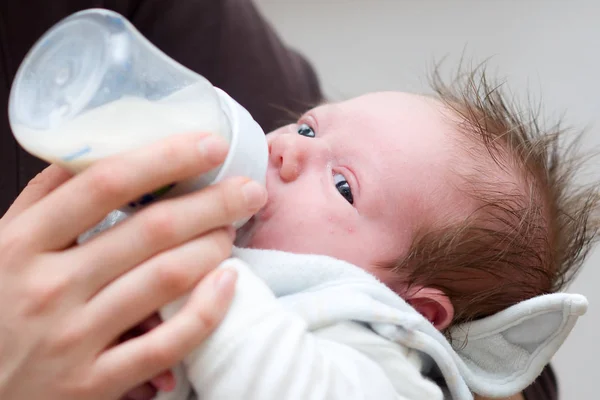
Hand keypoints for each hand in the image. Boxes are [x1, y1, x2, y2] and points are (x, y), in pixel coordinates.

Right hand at [0, 133, 266, 399]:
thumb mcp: (1, 245)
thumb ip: (46, 197)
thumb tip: (96, 148)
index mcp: (22, 243)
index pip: (105, 183)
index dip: (166, 158)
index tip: (211, 145)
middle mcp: (48, 288)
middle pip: (151, 229)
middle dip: (213, 202)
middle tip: (247, 190)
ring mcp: (73, 339)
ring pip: (167, 279)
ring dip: (213, 247)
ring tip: (231, 231)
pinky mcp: (94, 382)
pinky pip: (167, 343)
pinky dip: (207, 309)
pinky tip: (228, 284)